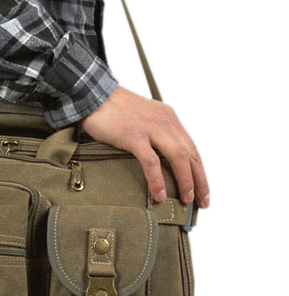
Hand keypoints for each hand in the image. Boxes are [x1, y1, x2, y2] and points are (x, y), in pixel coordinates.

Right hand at [80, 86, 209, 207]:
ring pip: (178, 157)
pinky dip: (158, 179)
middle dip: (199, 180)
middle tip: (202, 200)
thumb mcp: (142, 117)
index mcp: (167, 118)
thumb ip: (152, 133)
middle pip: (191, 154)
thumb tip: (156, 157)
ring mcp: (150, 129)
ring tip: (186, 199)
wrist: (93, 94)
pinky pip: (151, 161)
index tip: (202, 189)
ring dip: (185, 180)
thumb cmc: (112, 108)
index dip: (199, 170)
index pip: (191, 147)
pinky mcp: (134, 136)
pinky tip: (160, 193)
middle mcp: (164, 122)